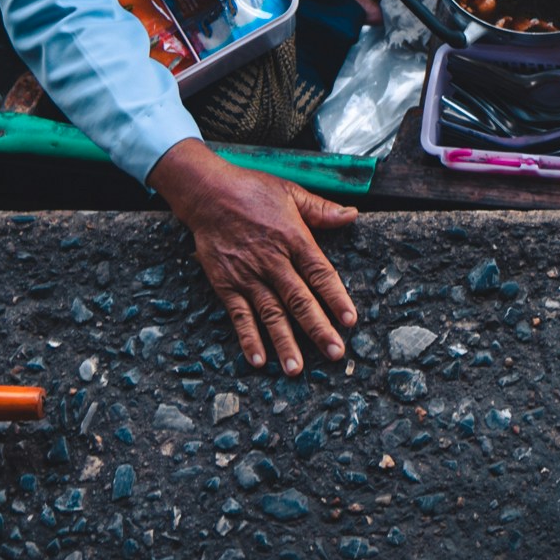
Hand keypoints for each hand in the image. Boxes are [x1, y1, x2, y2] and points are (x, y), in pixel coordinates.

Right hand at [148, 140, 358, 372]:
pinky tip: (258, 360)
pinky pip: (239, 315)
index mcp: (293, 239)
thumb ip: (321, 210)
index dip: (336, 298)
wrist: (208, 193)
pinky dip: (248, 338)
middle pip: (299, 300)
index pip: (321, 273)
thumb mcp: (291, 193)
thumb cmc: (252, 191)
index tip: (350, 320)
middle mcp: (273, 261)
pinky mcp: (226, 284)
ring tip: (296, 368)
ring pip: (271, 314)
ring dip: (285, 342)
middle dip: (318, 329)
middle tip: (335, 353)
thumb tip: (352, 215)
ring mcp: (248, 276)